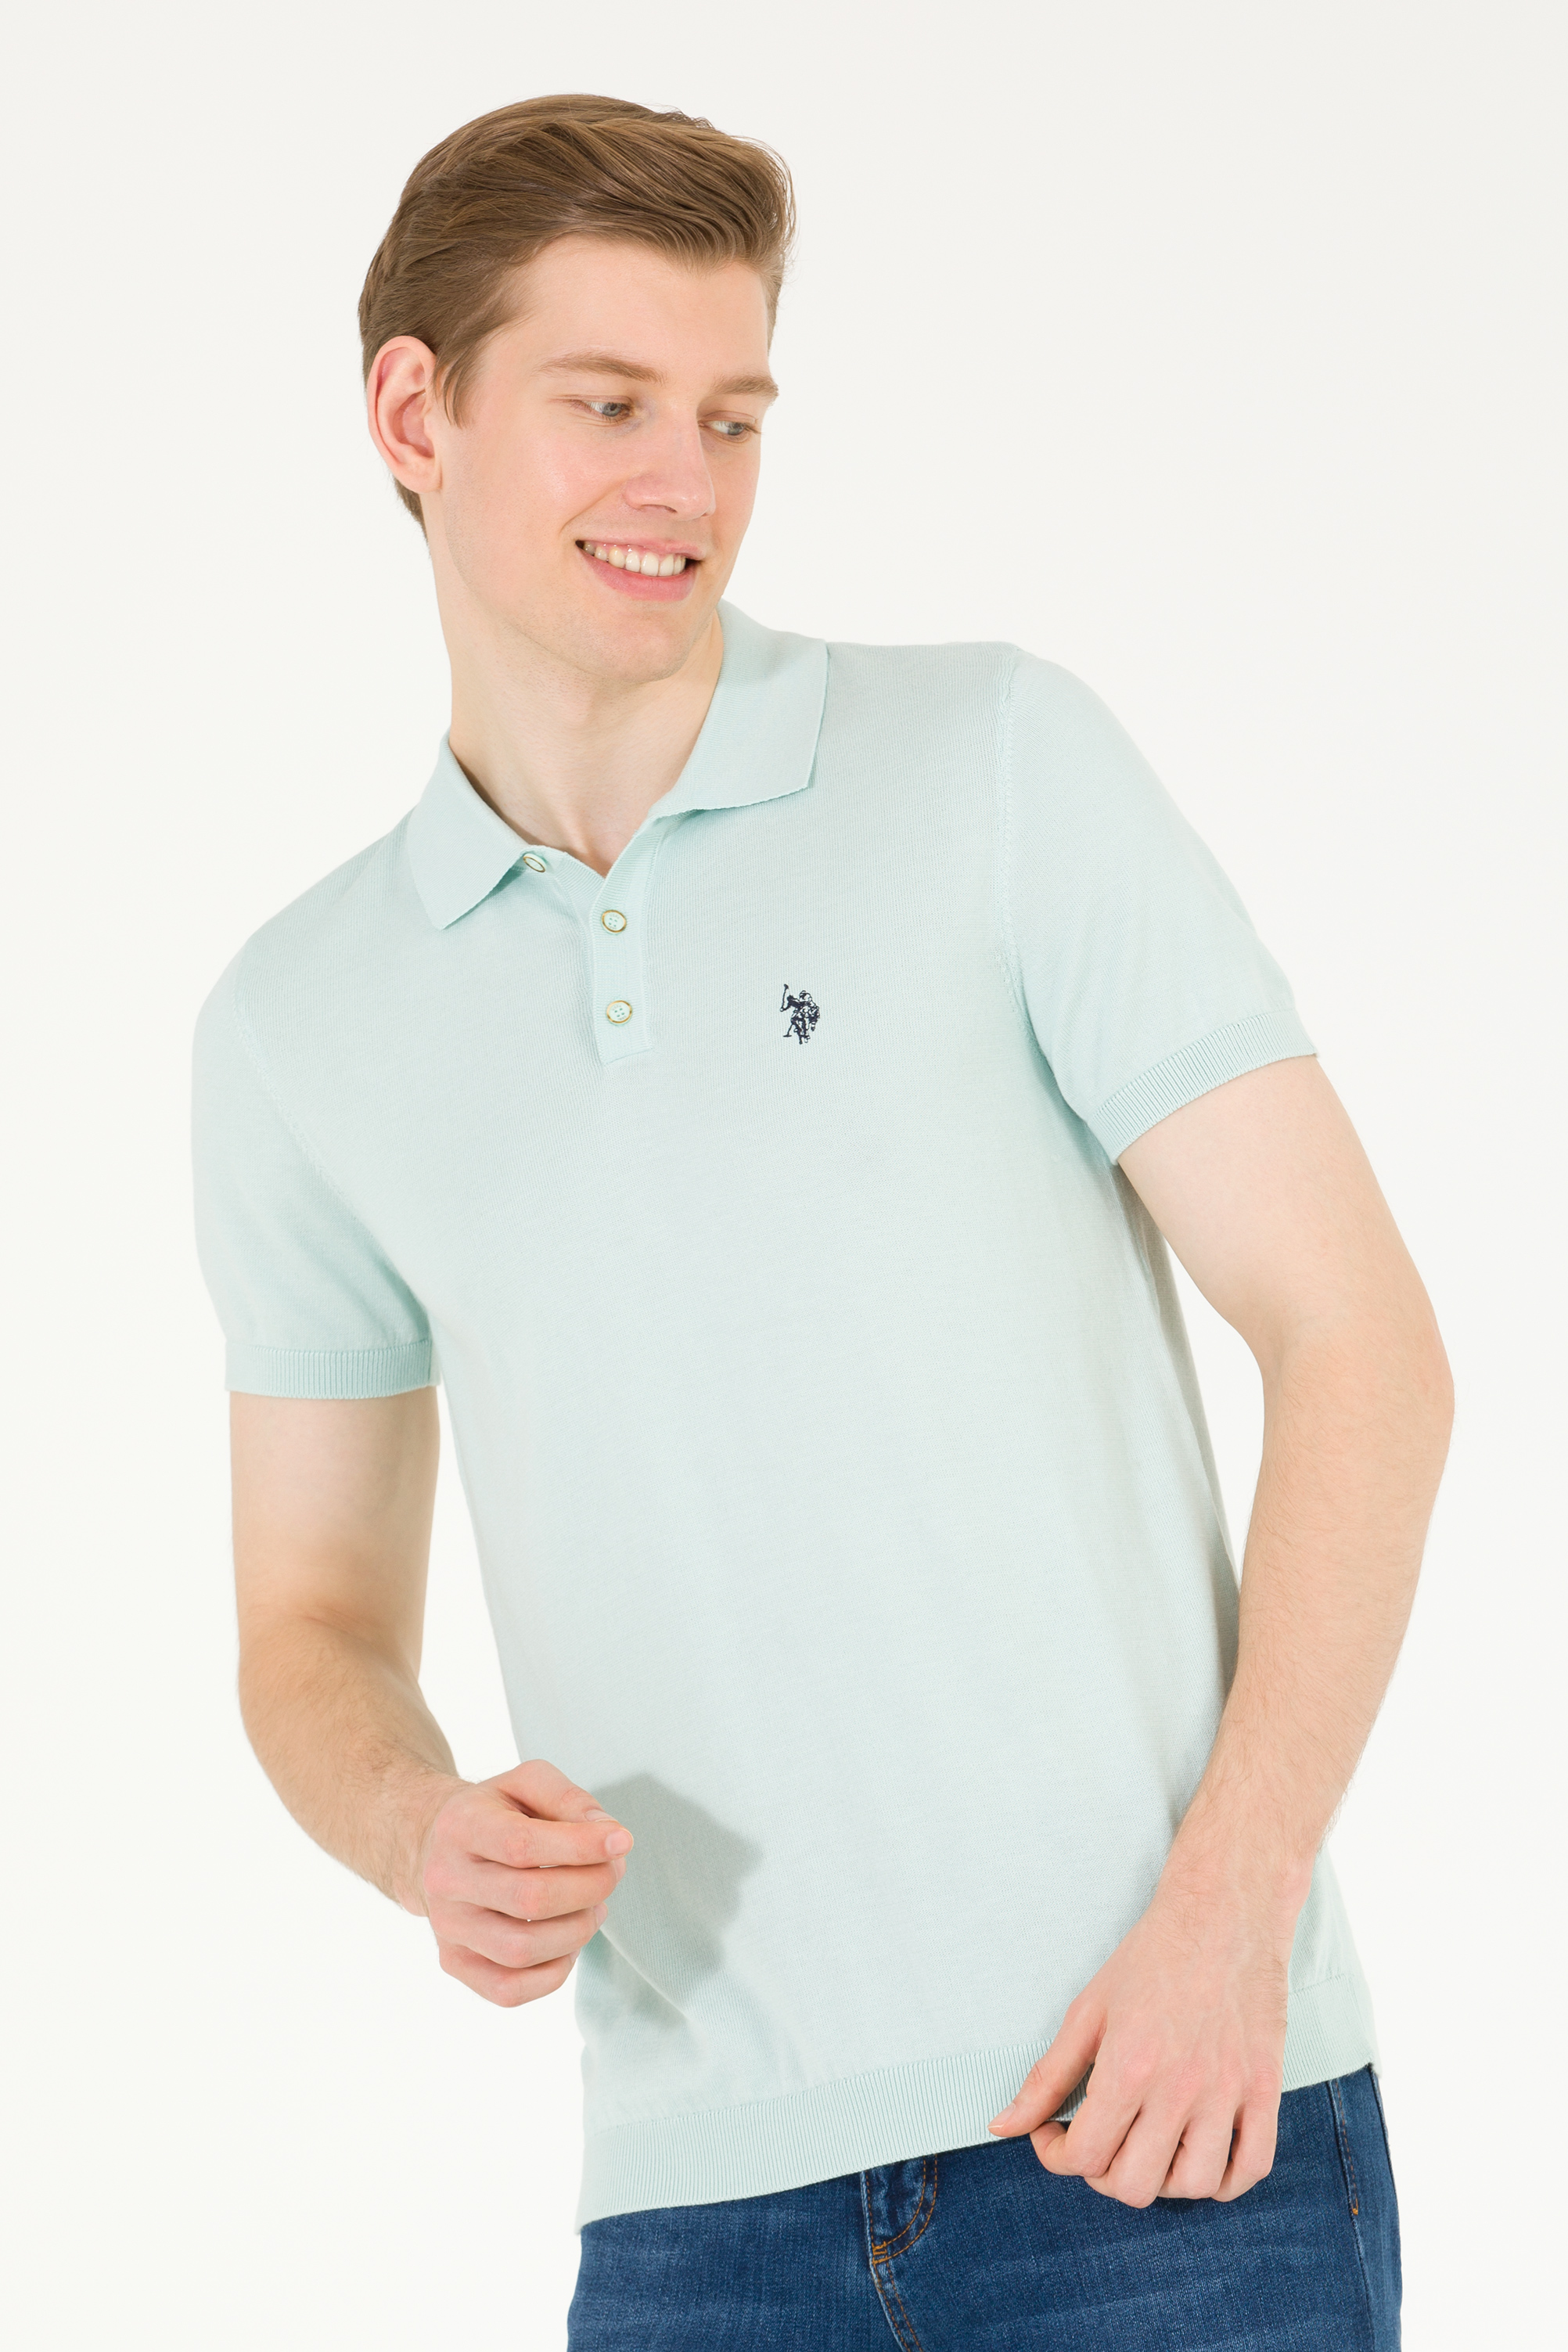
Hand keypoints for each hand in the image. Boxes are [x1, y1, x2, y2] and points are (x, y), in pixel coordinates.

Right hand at [407, 1758, 632, 2007]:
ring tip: (593, 1906)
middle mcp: (446, 1880)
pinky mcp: (454, 1962)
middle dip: (589, 1887)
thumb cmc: (494, 1813)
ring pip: (521, 1949)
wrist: (435, 1845)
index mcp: (462, 1826)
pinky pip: (509, 1990)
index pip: (522, 1845)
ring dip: (577, 1930)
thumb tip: (607, 1838)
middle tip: (612, 1872)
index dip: (580, 1846)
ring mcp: (447, 1927)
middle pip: (529, 1899)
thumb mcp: (526, 1783)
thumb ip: (568, 1799)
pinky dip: (554, 1972)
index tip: (621, 1840)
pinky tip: (568, 1940)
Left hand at [987, 1872, 1295, 2205]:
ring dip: (1162, 2179)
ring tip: (1147, 2145)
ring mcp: (1228, 2092)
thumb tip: (1003, 2125)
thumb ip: (1047, 2076)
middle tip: (1099, 2140)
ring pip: (1193, 2185)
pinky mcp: (1265, 2089)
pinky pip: (1251, 2168)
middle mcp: (1181, 2087)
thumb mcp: (1088, 2010)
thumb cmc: (1152, 1956)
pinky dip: (1224, 2179)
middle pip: (1135, 2185)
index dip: (1056, 2155)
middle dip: (1103, 2172)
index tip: (1054, 2132)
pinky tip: (1198, 2153)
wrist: (1223, 1913)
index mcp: (1129, 2065)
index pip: (1085, 2156)